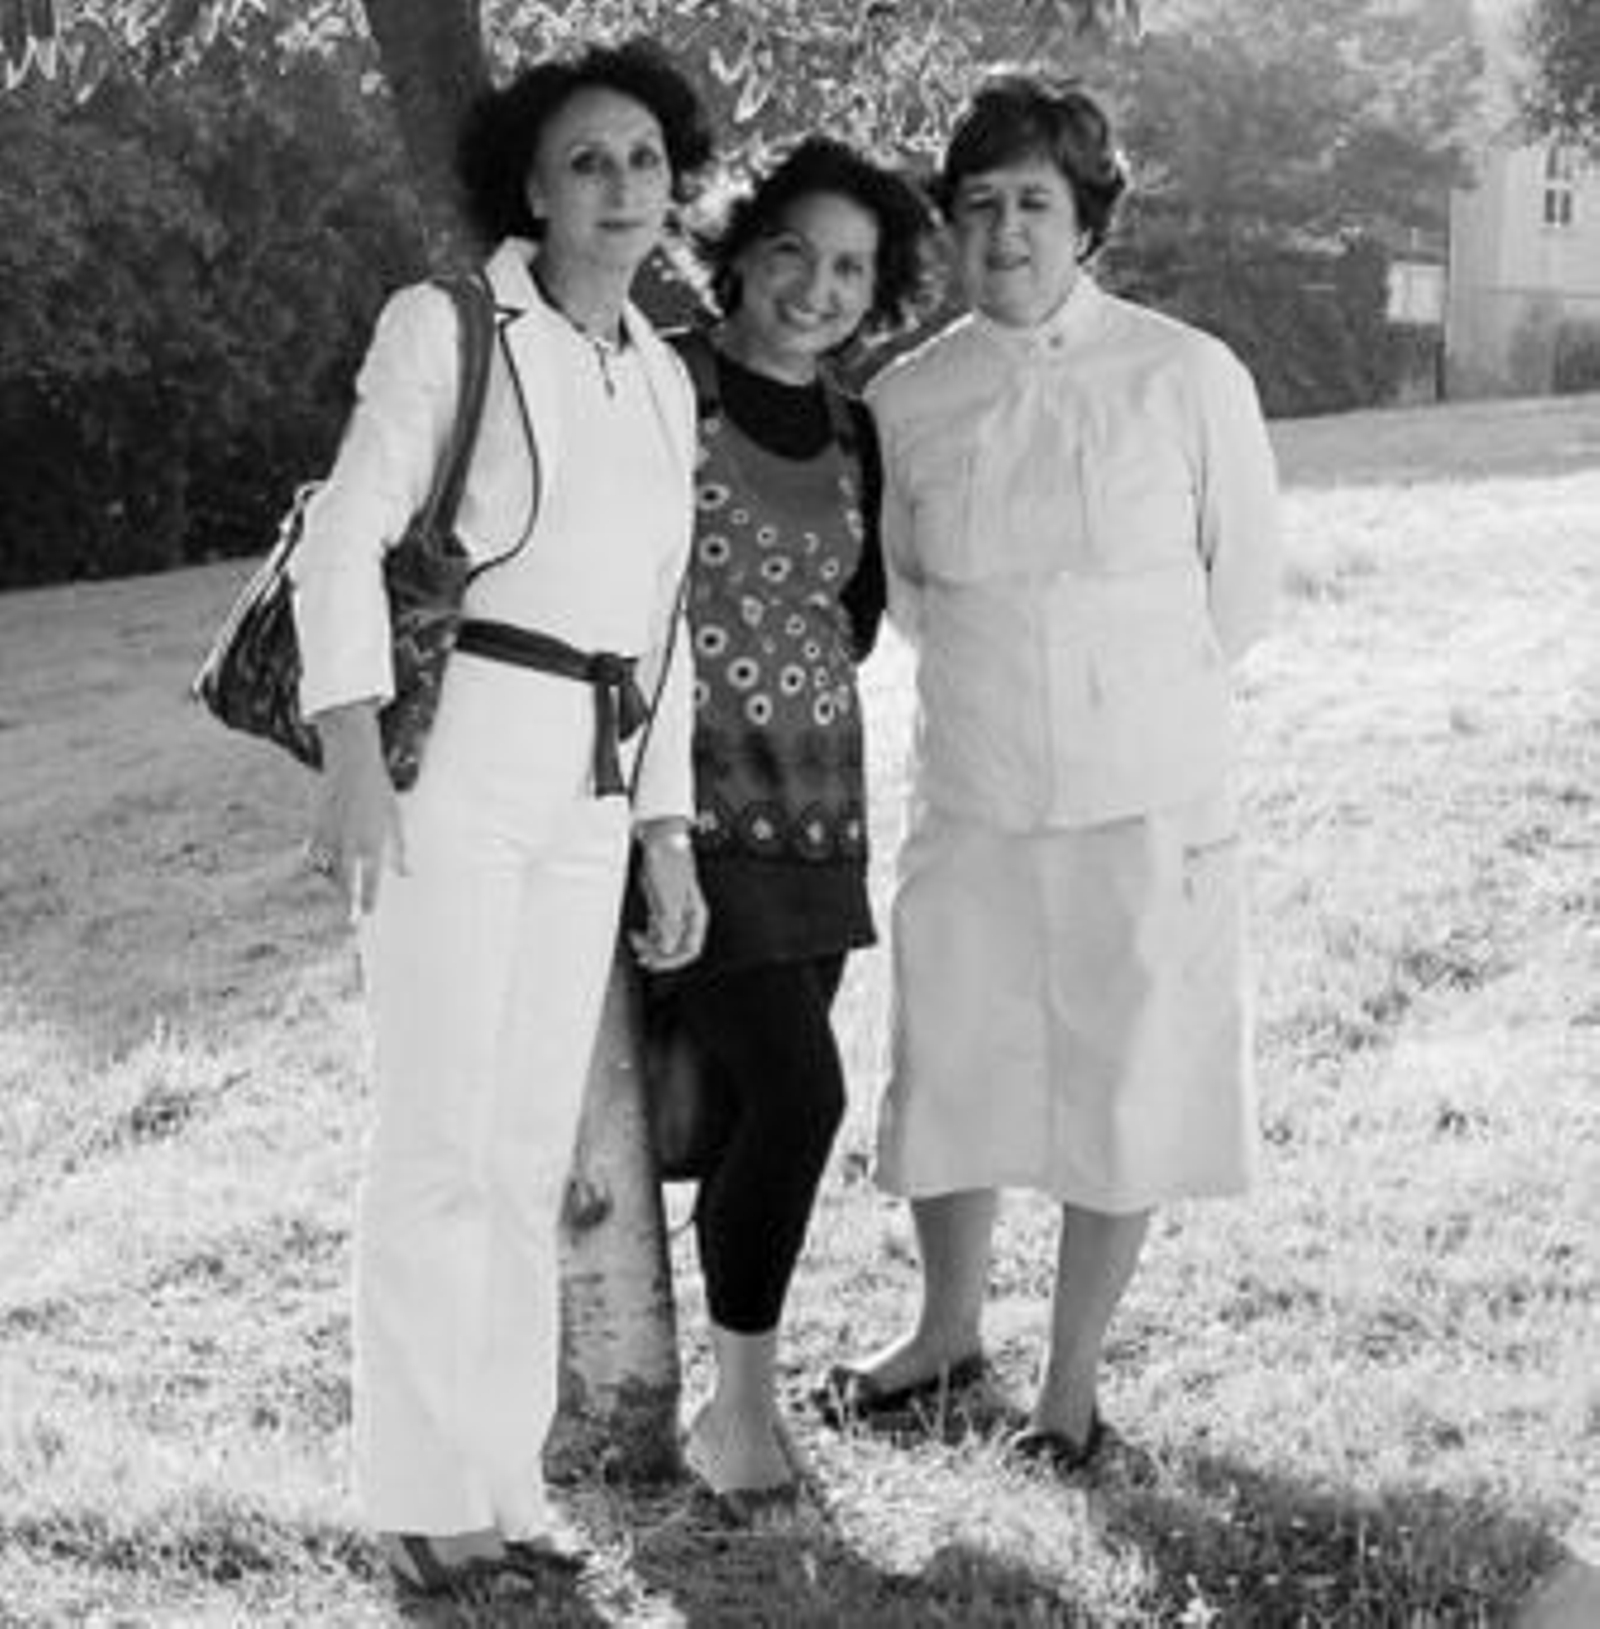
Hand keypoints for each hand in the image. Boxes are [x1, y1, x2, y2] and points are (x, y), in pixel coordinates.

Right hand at [304, 702, 404, 918]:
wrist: (352, 763)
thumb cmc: (379, 790)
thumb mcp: (395, 818)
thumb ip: (400, 849)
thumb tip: (407, 874)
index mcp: (372, 841)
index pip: (369, 880)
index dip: (368, 899)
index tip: (367, 913)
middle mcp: (349, 842)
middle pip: (345, 882)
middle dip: (347, 902)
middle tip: (350, 920)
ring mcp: (330, 835)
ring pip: (327, 870)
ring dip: (333, 885)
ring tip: (340, 897)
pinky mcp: (315, 826)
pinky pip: (314, 854)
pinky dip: (318, 865)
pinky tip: (322, 873)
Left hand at [628, 824, 706, 971]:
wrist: (660, 842)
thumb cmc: (669, 863)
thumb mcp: (669, 897)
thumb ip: (670, 924)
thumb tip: (669, 948)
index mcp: (695, 915)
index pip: (691, 948)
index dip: (674, 960)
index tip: (657, 962)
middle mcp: (686, 916)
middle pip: (677, 948)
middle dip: (660, 956)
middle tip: (643, 959)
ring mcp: (674, 912)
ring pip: (665, 940)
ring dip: (651, 948)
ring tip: (637, 948)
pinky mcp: (662, 907)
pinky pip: (656, 930)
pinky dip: (646, 937)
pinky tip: (636, 937)